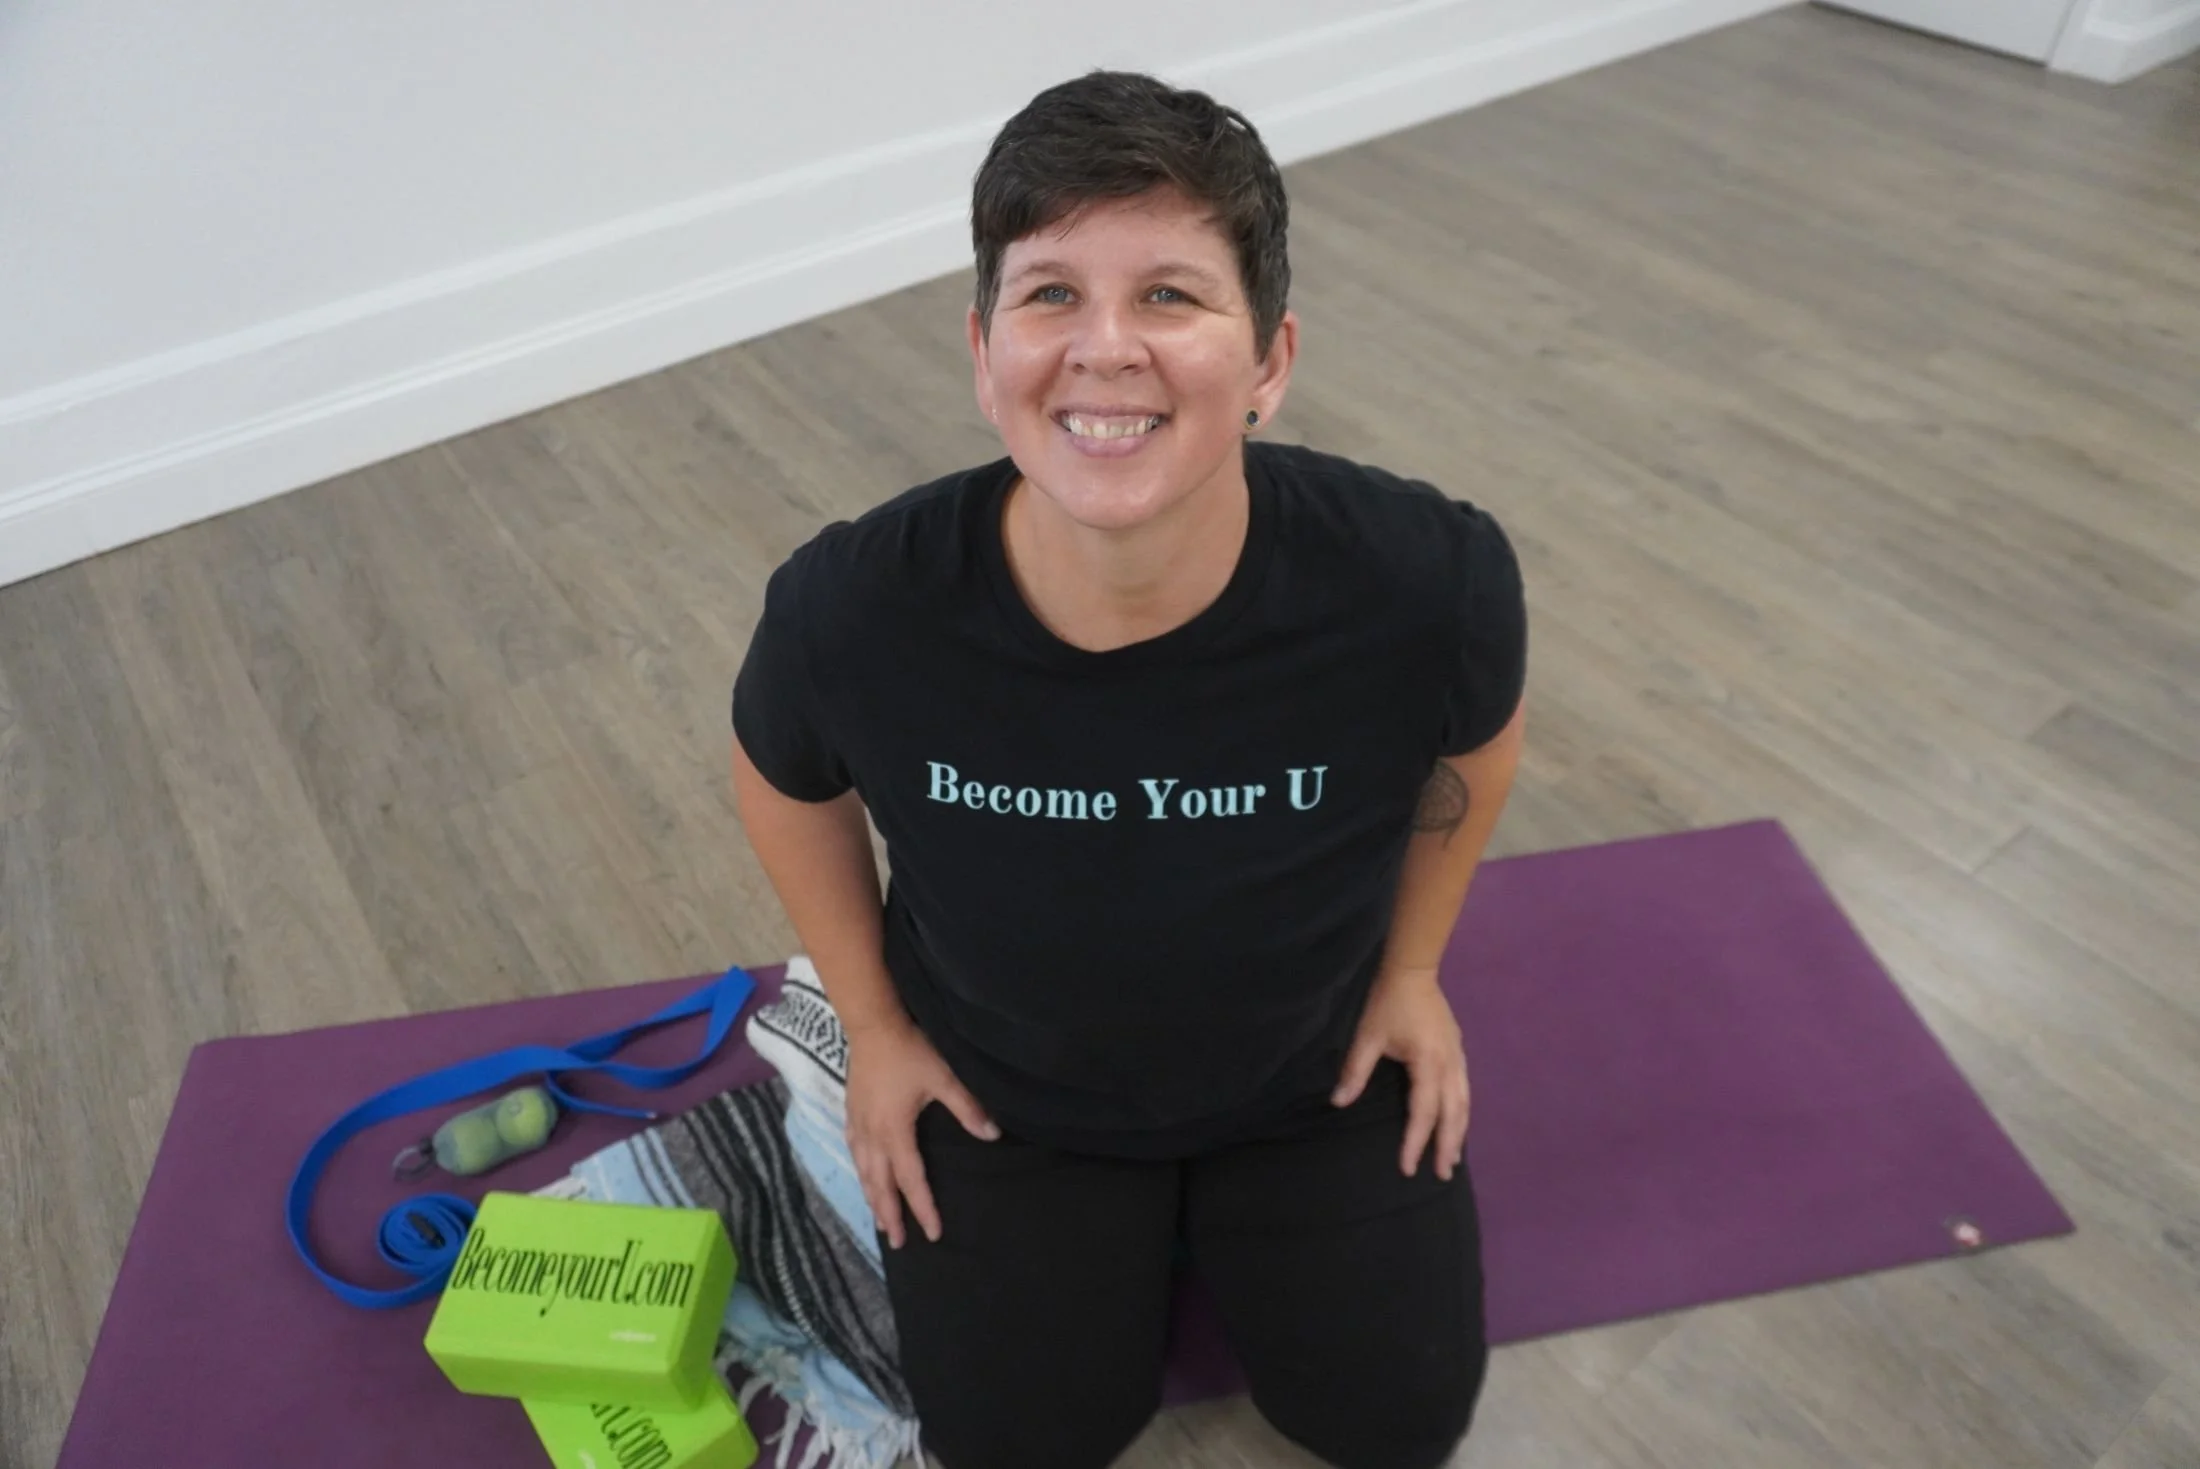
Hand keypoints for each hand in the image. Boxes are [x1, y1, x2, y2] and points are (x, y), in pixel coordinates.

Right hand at [845, 1016, 998, 1247]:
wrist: (873, 1024)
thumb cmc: (910, 1050)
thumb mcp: (944, 1077)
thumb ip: (967, 1108)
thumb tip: (993, 1136)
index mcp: (895, 1131)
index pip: (911, 1180)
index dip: (923, 1208)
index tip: (932, 1233)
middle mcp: (872, 1135)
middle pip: (881, 1185)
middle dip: (890, 1215)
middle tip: (898, 1242)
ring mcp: (858, 1123)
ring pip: (864, 1172)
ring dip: (873, 1198)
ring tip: (880, 1220)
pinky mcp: (851, 1111)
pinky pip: (854, 1151)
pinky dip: (860, 1171)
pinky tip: (863, 1174)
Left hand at [1332, 965, 1468, 1179]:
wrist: (1413, 971)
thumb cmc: (1387, 1002)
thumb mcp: (1367, 1036)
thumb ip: (1355, 1071)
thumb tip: (1337, 1102)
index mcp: (1428, 1064)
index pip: (1423, 1113)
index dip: (1415, 1142)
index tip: (1408, 1167)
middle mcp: (1450, 1065)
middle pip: (1453, 1115)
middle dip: (1447, 1146)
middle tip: (1442, 1174)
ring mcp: (1458, 1058)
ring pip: (1464, 1104)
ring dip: (1459, 1132)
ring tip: (1452, 1158)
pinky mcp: (1458, 1051)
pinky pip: (1464, 1091)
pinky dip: (1461, 1113)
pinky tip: (1456, 1124)